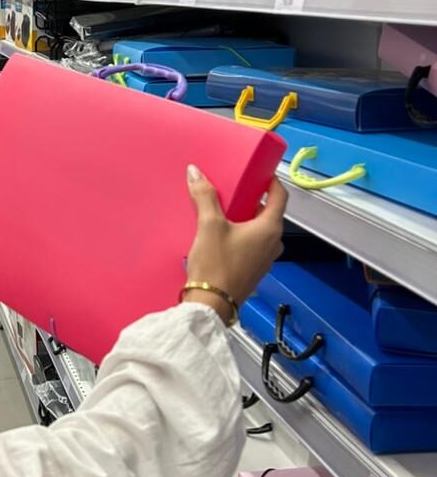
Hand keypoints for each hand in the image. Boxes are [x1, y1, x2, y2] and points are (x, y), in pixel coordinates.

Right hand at [183, 165, 287, 321]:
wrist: (211, 304)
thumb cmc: (216, 264)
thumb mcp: (209, 225)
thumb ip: (205, 196)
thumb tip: (195, 171)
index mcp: (270, 228)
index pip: (280, 196)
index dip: (271, 181)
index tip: (259, 172)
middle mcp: (274, 243)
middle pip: (268, 213)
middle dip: (252, 200)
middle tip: (233, 191)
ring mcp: (266, 259)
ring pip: (260, 230)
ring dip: (245, 219)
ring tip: (223, 212)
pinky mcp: (254, 270)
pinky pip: (253, 245)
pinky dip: (242, 235)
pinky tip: (221, 235)